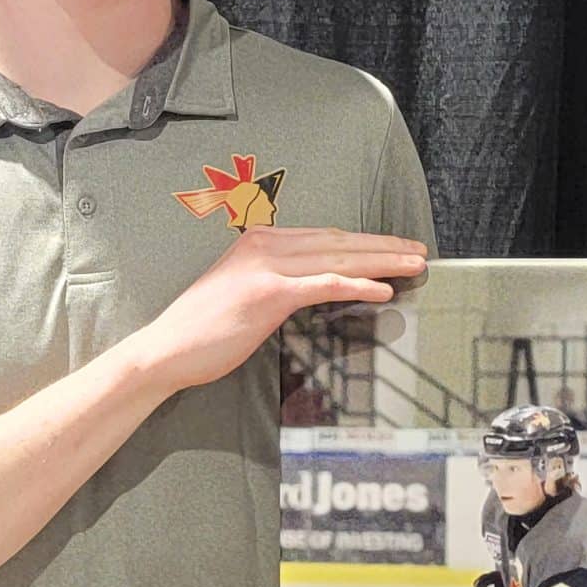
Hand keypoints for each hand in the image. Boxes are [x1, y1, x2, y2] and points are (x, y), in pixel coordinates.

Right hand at [138, 228, 427, 391]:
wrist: (166, 349)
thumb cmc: (203, 330)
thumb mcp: (243, 293)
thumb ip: (277, 283)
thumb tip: (312, 289)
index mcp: (261, 241)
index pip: (326, 237)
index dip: (365, 241)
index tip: (395, 247)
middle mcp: (266, 245)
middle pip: (339, 242)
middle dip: (384, 246)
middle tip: (419, 251)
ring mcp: (267, 267)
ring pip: (339, 258)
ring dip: (383, 261)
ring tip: (415, 265)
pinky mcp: (269, 294)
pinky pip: (324, 285)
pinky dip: (358, 284)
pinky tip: (384, 289)